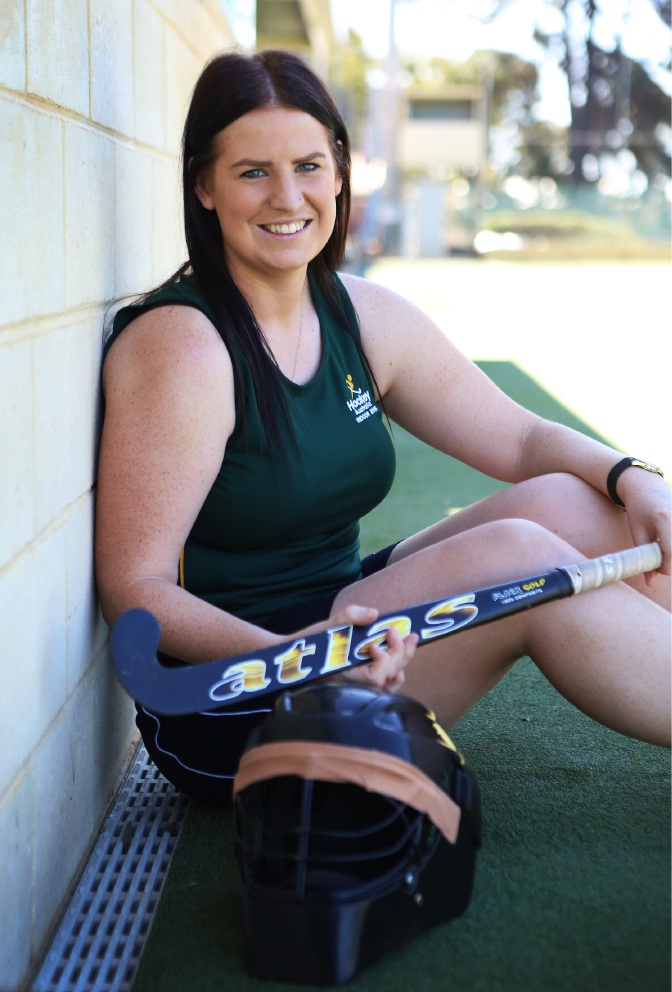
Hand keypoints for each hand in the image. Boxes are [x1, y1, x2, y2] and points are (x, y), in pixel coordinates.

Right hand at [295, 603, 417, 693]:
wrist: (294, 657)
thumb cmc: (310, 643)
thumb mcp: (328, 625)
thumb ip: (350, 616)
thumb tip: (373, 614)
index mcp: (346, 674)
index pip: (376, 676)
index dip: (387, 657)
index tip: (387, 633)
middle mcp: (354, 685)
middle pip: (387, 677)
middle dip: (402, 654)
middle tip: (410, 635)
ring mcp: (359, 685)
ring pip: (388, 684)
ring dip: (401, 664)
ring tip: (408, 646)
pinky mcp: (361, 682)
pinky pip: (382, 686)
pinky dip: (393, 675)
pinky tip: (398, 663)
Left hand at [619, 471, 670, 579]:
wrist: (644, 483)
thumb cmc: (637, 508)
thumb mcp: (637, 532)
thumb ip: (644, 557)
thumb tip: (650, 583)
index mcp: (665, 518)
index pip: (671, 551)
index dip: (667, 566)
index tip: (658, 571)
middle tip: (662, 562)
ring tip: (663, 547)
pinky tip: (668, 543)